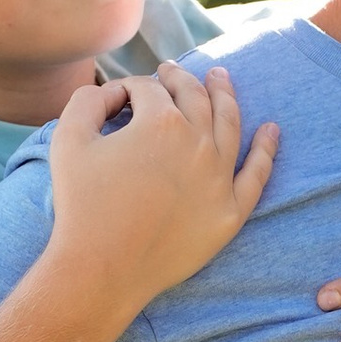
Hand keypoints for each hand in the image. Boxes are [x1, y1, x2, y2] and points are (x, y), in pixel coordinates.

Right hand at [48, 64, 276, 317]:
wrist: (102, 269)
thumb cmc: (81, 205)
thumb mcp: (68, 138)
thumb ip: (88, 99)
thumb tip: (114, 92)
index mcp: (160, 121)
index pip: (149, 90)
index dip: (129, 90)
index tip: (116, 101)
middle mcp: (198, 142)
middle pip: (194, 97)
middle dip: (180, 79)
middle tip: (173, 71)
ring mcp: (220, 178)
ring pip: (230, 124)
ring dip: (226, 95)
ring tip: (222, 77)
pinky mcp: (231, 212)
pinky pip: (257, 174)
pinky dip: (267, 149)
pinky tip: (272, 130)